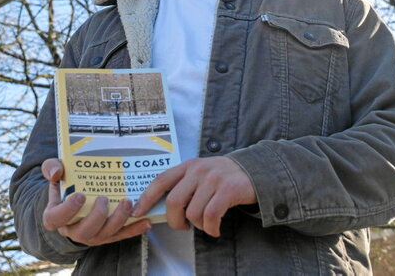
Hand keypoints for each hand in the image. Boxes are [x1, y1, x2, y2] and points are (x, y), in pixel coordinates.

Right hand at [41, 158, 150, 245]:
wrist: (74, 197)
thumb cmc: (65, 183)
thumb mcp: (55, 172)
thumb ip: (51, 168)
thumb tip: (56, 172)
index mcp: (56, 216)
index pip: (57, 218)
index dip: (68, 210)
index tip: (80, 195)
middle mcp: (73, 229)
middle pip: (84, 231)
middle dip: (97, 216)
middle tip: (104, 199)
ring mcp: (92, 235)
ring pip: (105, 234)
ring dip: (118, 220)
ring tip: (127, 203)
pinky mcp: (108, 236)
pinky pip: (122, 235)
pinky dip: (134, 229)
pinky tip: (145, 221)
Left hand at [131, 157, 256, 236]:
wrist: (256, 170)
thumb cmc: (224, 177)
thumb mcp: (202, 172)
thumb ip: (185, 184)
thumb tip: (163, 206)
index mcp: (188, 165)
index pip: (160, 180)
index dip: (146, 197)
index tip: (138, 211)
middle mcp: (198, 170)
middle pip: (174, 201)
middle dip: (175, 221)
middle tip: (183, 226)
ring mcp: (213, 179)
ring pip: (193, 213)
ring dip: (198, 226)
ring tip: (206, 224)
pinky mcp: (227, 190)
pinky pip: (210, 217)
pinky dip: (211, 229)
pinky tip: (215, 229)